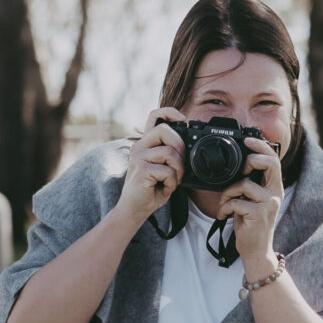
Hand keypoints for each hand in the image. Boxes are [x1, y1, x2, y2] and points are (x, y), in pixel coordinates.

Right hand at [114, 108, 186, 224]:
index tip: (183, 119)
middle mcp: (139, 147)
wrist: (134, 210)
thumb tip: (188, 147)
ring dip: (178, 171)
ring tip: (171, 182)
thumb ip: (171, 155)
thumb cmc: (150, 190)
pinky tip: (164, 189)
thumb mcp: (163, 168)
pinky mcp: (141, 170)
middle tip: (180, 165)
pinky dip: (172, 183)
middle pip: (165, 130)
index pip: (154, 116)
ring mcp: (138, 157)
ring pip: (170, 153)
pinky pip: (168, 171)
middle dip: (180, 147)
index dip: (169, 112)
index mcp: (145, 144)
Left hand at [216, 137, 282, 269]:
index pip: (273, 160)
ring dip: (227, 194)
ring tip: (225, 204)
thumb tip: (238, 165)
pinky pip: (235, 201)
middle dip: (251, 159)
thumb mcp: (251, 199)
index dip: (261, 146)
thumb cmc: (250, 223)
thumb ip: (250, 183)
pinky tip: (224, 215)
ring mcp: (268, 203)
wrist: (255, 249)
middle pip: (269, 163)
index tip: (247, 140)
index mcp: (274, 186)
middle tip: (240, 169)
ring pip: (244, 184)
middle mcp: (275, 193)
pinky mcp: (259, 214)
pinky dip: (224, 208)